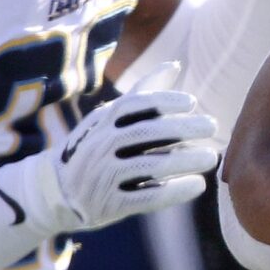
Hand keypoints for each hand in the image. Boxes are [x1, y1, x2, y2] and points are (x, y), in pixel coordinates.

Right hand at [19, 88, 219, 232]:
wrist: (56, 190)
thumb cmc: (95, 146)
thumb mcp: (109, 117)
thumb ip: (142, 94)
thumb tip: (174, 65)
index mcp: (104, 120)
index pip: (136, 105)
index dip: (165, 101)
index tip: (192, 103)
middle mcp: (103, 144)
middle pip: (148, 133)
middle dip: (183, 128)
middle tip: (213, 126)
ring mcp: (105, 175)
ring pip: (151, 165)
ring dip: (185, 160)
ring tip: (211, 157)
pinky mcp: (111, 204)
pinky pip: (148, 197)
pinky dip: (175, 191)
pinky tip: (198, 185)